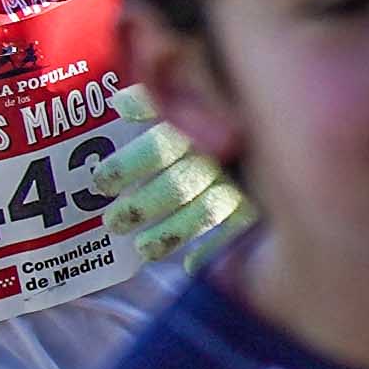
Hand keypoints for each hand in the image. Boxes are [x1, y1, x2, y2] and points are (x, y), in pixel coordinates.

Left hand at [96, 108, 247, 265]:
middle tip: (112, 223)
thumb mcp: (173, 104)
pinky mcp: (255, 205)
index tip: (99, 184)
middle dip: (141, 207)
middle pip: (179, 183)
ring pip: (206, 210)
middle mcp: (217, 155)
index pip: (159, 145)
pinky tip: (191, 265)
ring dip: (170, 233)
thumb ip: (148, 103)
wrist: (269, 133)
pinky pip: (236, 232)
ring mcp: (238, 181)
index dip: (126, 166)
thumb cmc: (200, 122)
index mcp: (192, 127)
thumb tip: (119, 102)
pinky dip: (213, 251)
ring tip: (142, 249)